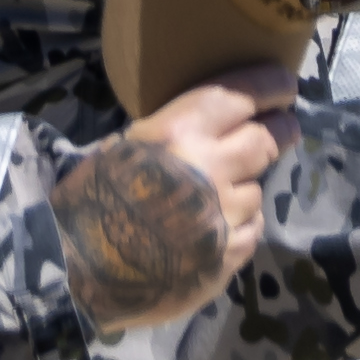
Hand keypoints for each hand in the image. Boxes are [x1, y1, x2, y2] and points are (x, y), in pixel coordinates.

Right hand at [74, 64, 301, 328]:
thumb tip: (214, 124)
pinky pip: (251, 228)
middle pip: (266, 140)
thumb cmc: (86, 201)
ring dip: (246, 186)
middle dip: (279, 130)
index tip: (286, 86)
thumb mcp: (122, 147)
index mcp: (178, 132)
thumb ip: (173, 134)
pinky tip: (216, 226)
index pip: (242, 96)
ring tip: (222, 192)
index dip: (271, 88)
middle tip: (283, 126)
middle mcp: (210, 168)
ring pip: (257, 189)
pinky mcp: (229, 255)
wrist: (73, 273)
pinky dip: (240, 223)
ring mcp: (224, 215)